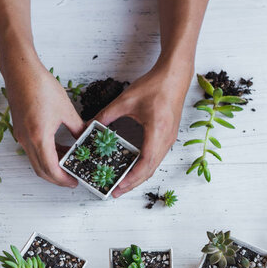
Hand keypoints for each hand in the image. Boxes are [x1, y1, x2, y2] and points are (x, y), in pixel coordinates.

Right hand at [2, 59, 83, 187]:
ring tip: (69, 163)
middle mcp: (27, 140)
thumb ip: (77, 128)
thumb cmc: (41, 87)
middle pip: (41, 170)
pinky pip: (33, 150)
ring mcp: (21, 136)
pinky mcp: (20, 130)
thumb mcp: (65, 109)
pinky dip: (46, 154)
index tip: (74, 182)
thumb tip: (85, 139)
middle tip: (72, 178)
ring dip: (51, 166)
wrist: (20, 72)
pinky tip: (59, 148)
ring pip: (36, 161)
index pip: (50, 169)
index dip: (63, 179)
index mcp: (39, 137)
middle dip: (57, 178)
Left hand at [95, 61, 192, 197]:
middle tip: (116, 192)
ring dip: (139, 176)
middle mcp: (166, 139)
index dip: (131, 179)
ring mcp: (169, 139)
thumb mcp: (126, 100)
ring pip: (154, 165)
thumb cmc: (156, 85)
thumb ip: (107, 114)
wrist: (176, 75)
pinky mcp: (168, 136)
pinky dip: (145, 166)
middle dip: (133, 183)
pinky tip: (133, 167)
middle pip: (150, 170)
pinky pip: (156, 157)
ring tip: (123, 183)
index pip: (145, 164)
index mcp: (157, 132)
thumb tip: (90, 125)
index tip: (118, 187)